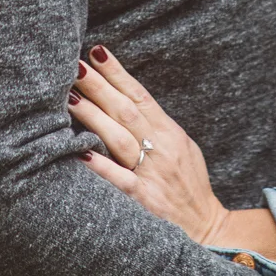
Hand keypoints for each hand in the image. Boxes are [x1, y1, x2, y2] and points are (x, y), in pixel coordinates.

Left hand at [71, 46, 229, 244]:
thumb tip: (127, 98)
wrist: (206, 225)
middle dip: (98, 86)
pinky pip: (121, 180)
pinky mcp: (145, 199)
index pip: (139, 94)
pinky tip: (81, 154)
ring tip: (69, 97)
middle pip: (125, 110)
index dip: (118, 72)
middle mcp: (161, 148)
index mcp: (169, 131)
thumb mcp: (180, 145)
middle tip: (73, 65)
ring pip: (119, 138)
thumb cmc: (188, 182)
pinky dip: (101, 166)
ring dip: (93, 116)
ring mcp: (152, 173)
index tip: (97, 51)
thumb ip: (155, 124)